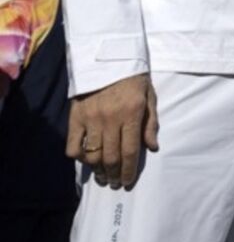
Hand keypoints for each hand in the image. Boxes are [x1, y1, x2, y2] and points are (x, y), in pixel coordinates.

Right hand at [66, 73, 158, 189]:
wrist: (109, 59)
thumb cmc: (133, 79)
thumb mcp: (149, 97)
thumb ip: (150, 123)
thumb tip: (152, 148)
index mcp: (131, 114)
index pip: (130, 151)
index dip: (130, 170)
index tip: (128, 181)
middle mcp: (110, 119)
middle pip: (111, 157)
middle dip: (115, 174)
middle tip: (116, 182)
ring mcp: (90, 119)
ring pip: (93, 155)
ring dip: (98, 171)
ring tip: (104, 177)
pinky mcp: (75, 117)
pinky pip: (73, 145)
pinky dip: (79, 157)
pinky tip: (87, 160)